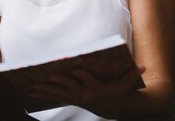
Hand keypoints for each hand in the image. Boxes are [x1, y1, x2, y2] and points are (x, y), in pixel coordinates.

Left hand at [30, 65, 144, 117]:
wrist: (112, 108)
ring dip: (43, 89)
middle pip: (67, 86)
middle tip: (43, 76)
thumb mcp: (127, 83)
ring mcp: (75, 97)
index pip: (86, 79)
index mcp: (96, 88)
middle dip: (55, 81)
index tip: (74, 68)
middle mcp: (83, 94)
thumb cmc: (119, 91)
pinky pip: (54, 95)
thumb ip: (133, 74)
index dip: (80, 74)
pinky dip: (42, 93)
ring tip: (30, 85)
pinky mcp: (69, 98)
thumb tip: (144, 66)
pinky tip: (30, 91)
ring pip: (57, 92)